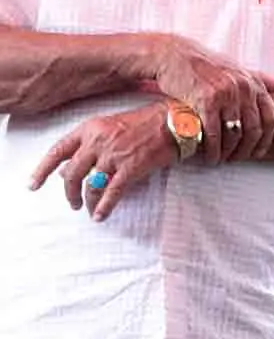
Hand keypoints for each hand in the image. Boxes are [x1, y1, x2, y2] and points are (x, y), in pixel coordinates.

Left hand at [30, 104, 176, 219]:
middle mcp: (98, 141)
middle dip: (68, 192)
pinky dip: (104, 206)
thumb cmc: (143, 124)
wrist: (173, 123)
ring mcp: (114, 155)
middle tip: (71, 203)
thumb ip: (87, 147)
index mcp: (89, 129)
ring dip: (86, 201)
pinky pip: (112, 192)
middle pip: (72, 173)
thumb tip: (66, 169)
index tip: (34, 184)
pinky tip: (100, 215)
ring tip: (87, 209)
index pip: (58, 151)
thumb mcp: (108, 129)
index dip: (42, 169)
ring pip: (90, 185)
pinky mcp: (131, 167)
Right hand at [148, 35, 273, 162]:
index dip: (266, 140)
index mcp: (254, 83)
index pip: (271, 118)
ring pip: (234, 134)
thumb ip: (260, 78)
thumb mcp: (237, 68)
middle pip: (254, 130)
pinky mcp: (205, 101)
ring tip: (221, 159)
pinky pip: (214, 134)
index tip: (258, 152)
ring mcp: (226, 95)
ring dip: (228, 153)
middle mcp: (243, 88)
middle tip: (236, 159)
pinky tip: (209, 157)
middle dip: (246, 150)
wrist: (174, 55)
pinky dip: (212, 150)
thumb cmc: (205, 65)